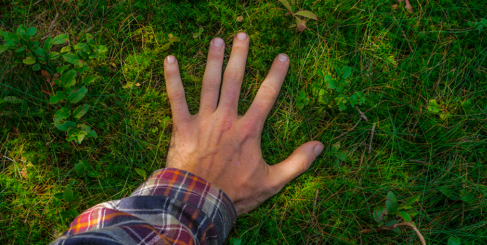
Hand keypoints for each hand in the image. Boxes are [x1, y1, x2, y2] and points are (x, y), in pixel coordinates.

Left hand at [163, 33, 323, 214]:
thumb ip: (297, 163)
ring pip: (209, 84)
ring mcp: (204, 121)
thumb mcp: (273, 182)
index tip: (282, 56)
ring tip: (217, 40)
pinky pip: (176, 99)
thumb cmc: (235, 194)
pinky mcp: (183, 127)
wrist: (200, 203)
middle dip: (240, 56)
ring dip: (213, 60)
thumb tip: (320, 146)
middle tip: (242, 35)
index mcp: (249, 129)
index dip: (276, 74)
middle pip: (235, 81)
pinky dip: (172, 79)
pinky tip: (170, 59)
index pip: (267, 95)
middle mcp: (227, 119)